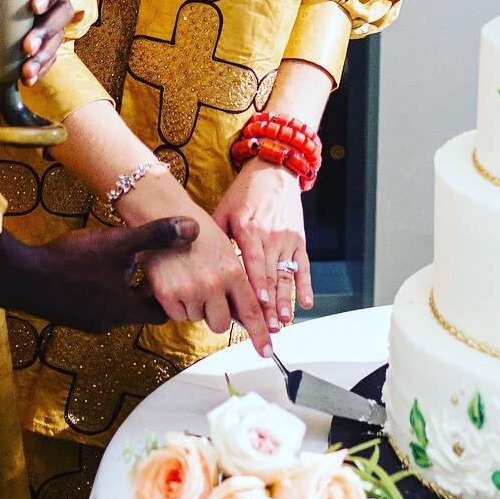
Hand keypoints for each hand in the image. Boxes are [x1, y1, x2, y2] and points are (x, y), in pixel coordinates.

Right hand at [0, 219, 199, 331]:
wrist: (21, 276)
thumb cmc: (72, 260)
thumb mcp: (118, 243)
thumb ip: (155, 236)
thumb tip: (192, 229)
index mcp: (123, 311)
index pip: (160, 311)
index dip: (174, 296)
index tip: (181, 278)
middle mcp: (106, 322)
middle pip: (138, 308)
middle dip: (148, 288)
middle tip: (160, 266)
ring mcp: (85, 320)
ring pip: (116, 303)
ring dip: (124, 285)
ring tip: (131, 260)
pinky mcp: (68, 312)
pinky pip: (95, 300)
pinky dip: (103, 286)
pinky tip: (97, 264)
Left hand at [19, 0, 74, 83]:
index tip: (34, 7)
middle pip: (62, 11)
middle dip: (47, 31)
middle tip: (27, 47)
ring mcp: (49, 16)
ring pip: (58, 36)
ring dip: (44, 55)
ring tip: (27, 71)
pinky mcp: (42, 37)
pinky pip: (50, 53)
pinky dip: (41, 67)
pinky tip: (28, 79)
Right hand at [141, 204, 272, 356]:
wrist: (166, 216)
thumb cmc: (198, 231)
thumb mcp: (226, 251)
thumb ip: (236, 280)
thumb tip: (243, 308)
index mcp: (233, 272)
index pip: (251, 311)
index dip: (260, 334)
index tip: (266, 351)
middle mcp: (214, 284)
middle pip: (221, 324)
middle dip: (217, 316)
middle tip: (209, 297)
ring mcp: (190, 291)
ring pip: (198, 319)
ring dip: (195, 306)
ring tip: (190, 279)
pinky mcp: (168, 295)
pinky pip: (178, 316)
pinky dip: (178, 305)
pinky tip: (177, 283)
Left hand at [212, 159, 311, 334]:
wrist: (273, 170)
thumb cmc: (244, 193)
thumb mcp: (224, 210)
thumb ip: (213, 236)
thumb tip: (193, 263)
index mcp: (248, 228)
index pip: (252, 261)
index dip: (255, 283)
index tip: (256, 303)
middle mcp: (269, 234)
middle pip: (270, 274)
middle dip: (269, 303)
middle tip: (268, 328)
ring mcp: (286, 237)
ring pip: (287, 274)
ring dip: (286, 299)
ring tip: (284, 321)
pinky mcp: (299, 238)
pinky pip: (303, 265)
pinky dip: (306, 285)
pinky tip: (306, 302)